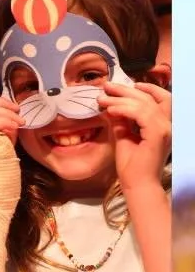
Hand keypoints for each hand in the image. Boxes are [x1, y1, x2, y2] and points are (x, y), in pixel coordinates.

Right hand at [0, 95, 21, 142]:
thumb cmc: (1, 160)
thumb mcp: (3, 139)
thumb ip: (4, 125)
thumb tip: (13, 112)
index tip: (11, 106)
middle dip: (1, 102)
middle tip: (18, 109)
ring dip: (7, 113)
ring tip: (20, 121)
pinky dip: (5, 121)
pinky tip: (15, 127)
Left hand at [100, 79, 171, 193]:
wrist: (137, 185)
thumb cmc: (132, 166)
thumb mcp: (124, 137)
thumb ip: (121, 121)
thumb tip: (111, 105)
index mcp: (162, 125)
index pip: (159, 98)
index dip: (142, 88)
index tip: (121, 87)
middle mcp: (167, 124)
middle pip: (151, 97)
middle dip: (127, 89)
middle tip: (107, 86)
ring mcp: (165, 129)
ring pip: (145, 103)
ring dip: (121, 99)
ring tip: (103, 98)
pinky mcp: (158, 134)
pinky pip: (141, 114)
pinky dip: (124, 109)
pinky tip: (110, 110)